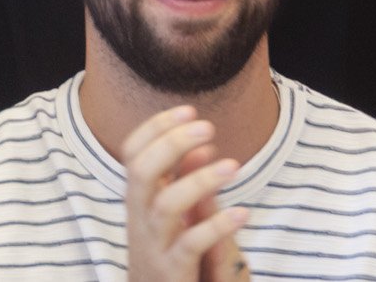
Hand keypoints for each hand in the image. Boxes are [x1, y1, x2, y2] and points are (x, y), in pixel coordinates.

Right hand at [120, 107, 252, 281]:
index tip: (188, 109)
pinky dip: (217, 226)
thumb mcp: (175, 216)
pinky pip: (192, 244)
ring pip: (167, 205)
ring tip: (233, 166)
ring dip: (199, 181)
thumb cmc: (170, 256)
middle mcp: (139, 217)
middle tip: (207, 126)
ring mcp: (154, 244)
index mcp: (138, 199)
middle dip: (172, 143)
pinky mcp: (173, 271)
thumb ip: (185, 181)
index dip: (156, 127)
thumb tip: (203, 145)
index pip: (132, 151)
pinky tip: (243, 213)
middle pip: (141, 170)